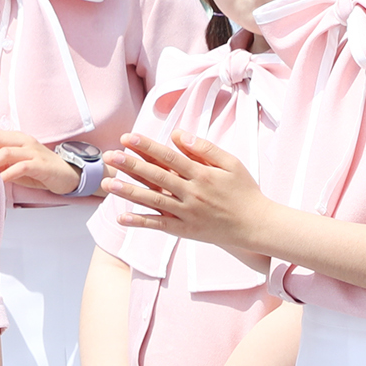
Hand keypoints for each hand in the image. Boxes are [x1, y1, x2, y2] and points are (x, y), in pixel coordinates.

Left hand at [0, 129, 82, 194]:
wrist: (68, 175)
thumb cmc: (38, 170)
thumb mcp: (16, 164)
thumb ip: (0, 163)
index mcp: (16, 138)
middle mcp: (24, 141)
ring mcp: (33, 152)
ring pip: (6, 152)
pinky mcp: (41, 165)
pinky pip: (20, 167)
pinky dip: (7, 174)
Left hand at [103, 130, 262, 249]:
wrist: (257, 225)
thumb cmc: (244, 191)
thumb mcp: (231, 164)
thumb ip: (204, 148)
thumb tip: (178, 135)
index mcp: (202, 175)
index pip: (169, 157)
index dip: (147, 147)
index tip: (127, 138)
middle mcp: (192, 193)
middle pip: (157, 177)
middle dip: (131, 165)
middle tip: (109, 156)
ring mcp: (188, 213)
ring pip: (154, 201)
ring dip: (129, 192)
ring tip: (108, 183)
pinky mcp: (186, 230)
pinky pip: (160, 225)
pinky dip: (140, 222)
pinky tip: (121, 217)